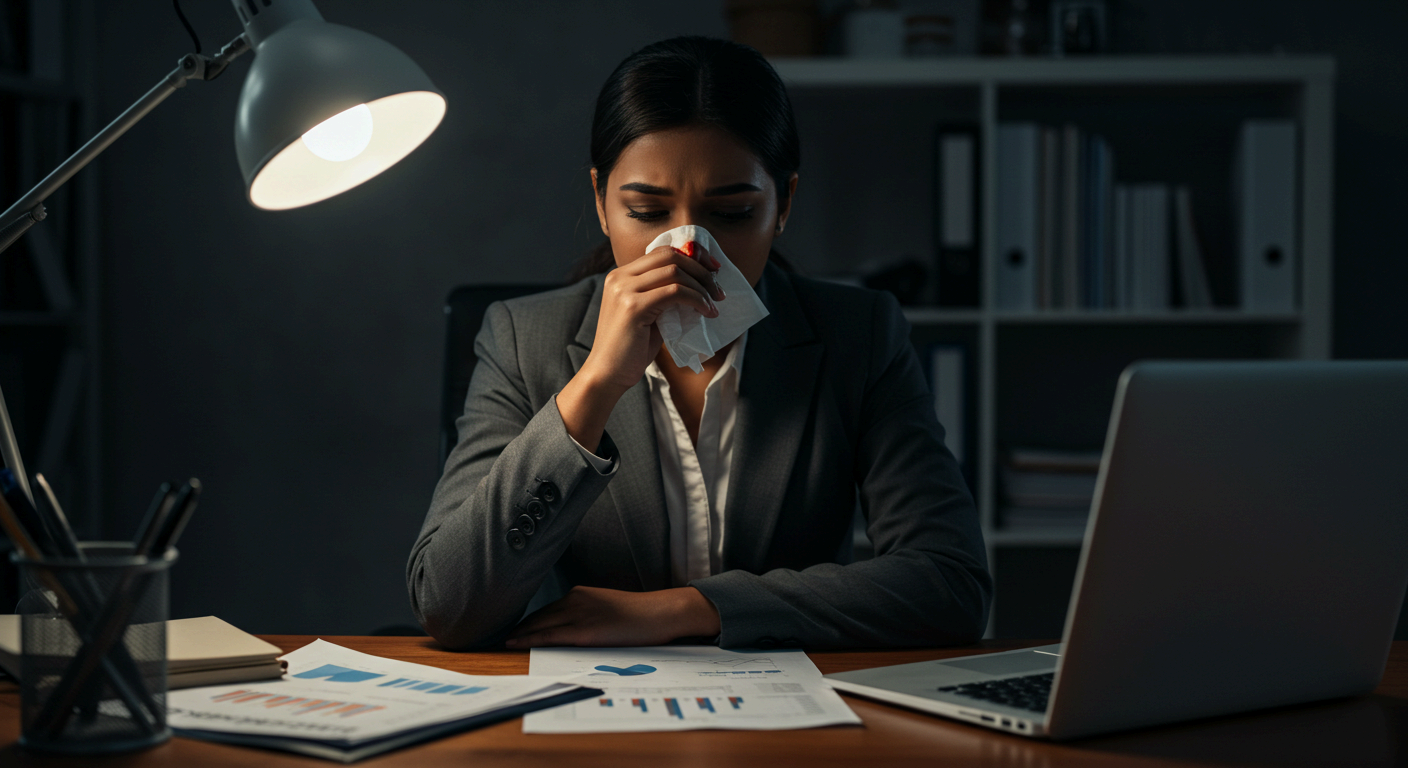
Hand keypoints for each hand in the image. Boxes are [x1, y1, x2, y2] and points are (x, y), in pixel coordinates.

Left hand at [504, 586, 720, 647]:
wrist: (658, 613)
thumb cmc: (638, 615)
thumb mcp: (606, 608)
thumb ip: (586, 613)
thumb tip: (569, 628)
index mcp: (580, 593)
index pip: (546, 608)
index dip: (527, 620)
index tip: (512, 627)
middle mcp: (575, 599)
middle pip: (538, 615)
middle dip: (518, 626)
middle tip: (499, 636)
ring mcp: (579, 614)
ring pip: (539, 624)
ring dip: (519, 633)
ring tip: (502, 642)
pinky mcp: (584, 631)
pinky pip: (550, 635)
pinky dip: (529, 639)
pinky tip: (515, 643)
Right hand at [558, 246, 723, 450]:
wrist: (607, 374)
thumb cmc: (630, 349)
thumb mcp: (647, 314)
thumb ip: (662, 296)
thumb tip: (697, 285)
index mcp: (620, 276)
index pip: (661, 253)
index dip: (690, 258)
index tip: (711, 270)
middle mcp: (620, 277)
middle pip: (669, 256)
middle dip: (700, 269)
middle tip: (718, 289)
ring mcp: (624, 290)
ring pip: (674, 272)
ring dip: (701, 286)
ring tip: (714, 303)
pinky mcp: (633, 306)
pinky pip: (675, 292)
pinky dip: (696, 299)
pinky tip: (706, 312)